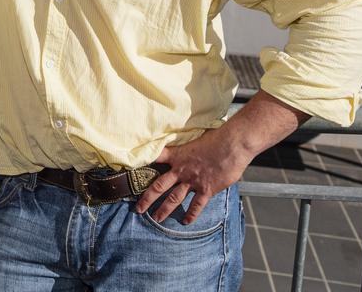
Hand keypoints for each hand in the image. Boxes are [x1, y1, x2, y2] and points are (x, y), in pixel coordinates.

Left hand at [134, 126, 251, 223]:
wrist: (232, 145)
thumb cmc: (217, 138)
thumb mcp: (196, 139)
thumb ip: (189, 149)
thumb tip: (189, 150)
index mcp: (177, 156)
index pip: (155, 158)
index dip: (142, 162)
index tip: (130, 170)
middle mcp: (181, 170)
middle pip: (159, 186)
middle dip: (147, 198)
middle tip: (138, 209)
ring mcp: (192, 181)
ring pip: (173, 198)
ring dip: (164, 210)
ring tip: (156, 219)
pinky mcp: (206, 189)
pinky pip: (196, 205)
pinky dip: (191, 214)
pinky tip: (186, 222)